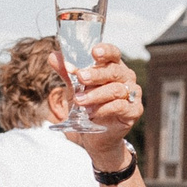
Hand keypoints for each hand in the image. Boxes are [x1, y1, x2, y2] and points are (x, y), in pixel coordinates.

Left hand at [67, 45, 141, 169]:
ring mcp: (132, 93)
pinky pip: (120, 106)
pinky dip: (104, 109)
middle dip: (96, 74)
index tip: (94, 52)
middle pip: (113, 71)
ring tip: (79, 101)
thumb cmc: (88, 106)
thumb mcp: (75, 88)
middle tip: (81, 77)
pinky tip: (91, 113)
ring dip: (96, 95)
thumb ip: (66, 72)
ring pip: (116, 90)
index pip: (113, 53)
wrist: (95, 136)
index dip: (105, 51)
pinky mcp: (134, 110)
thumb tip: (52, 56)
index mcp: (113, 66)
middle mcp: (126, 77)